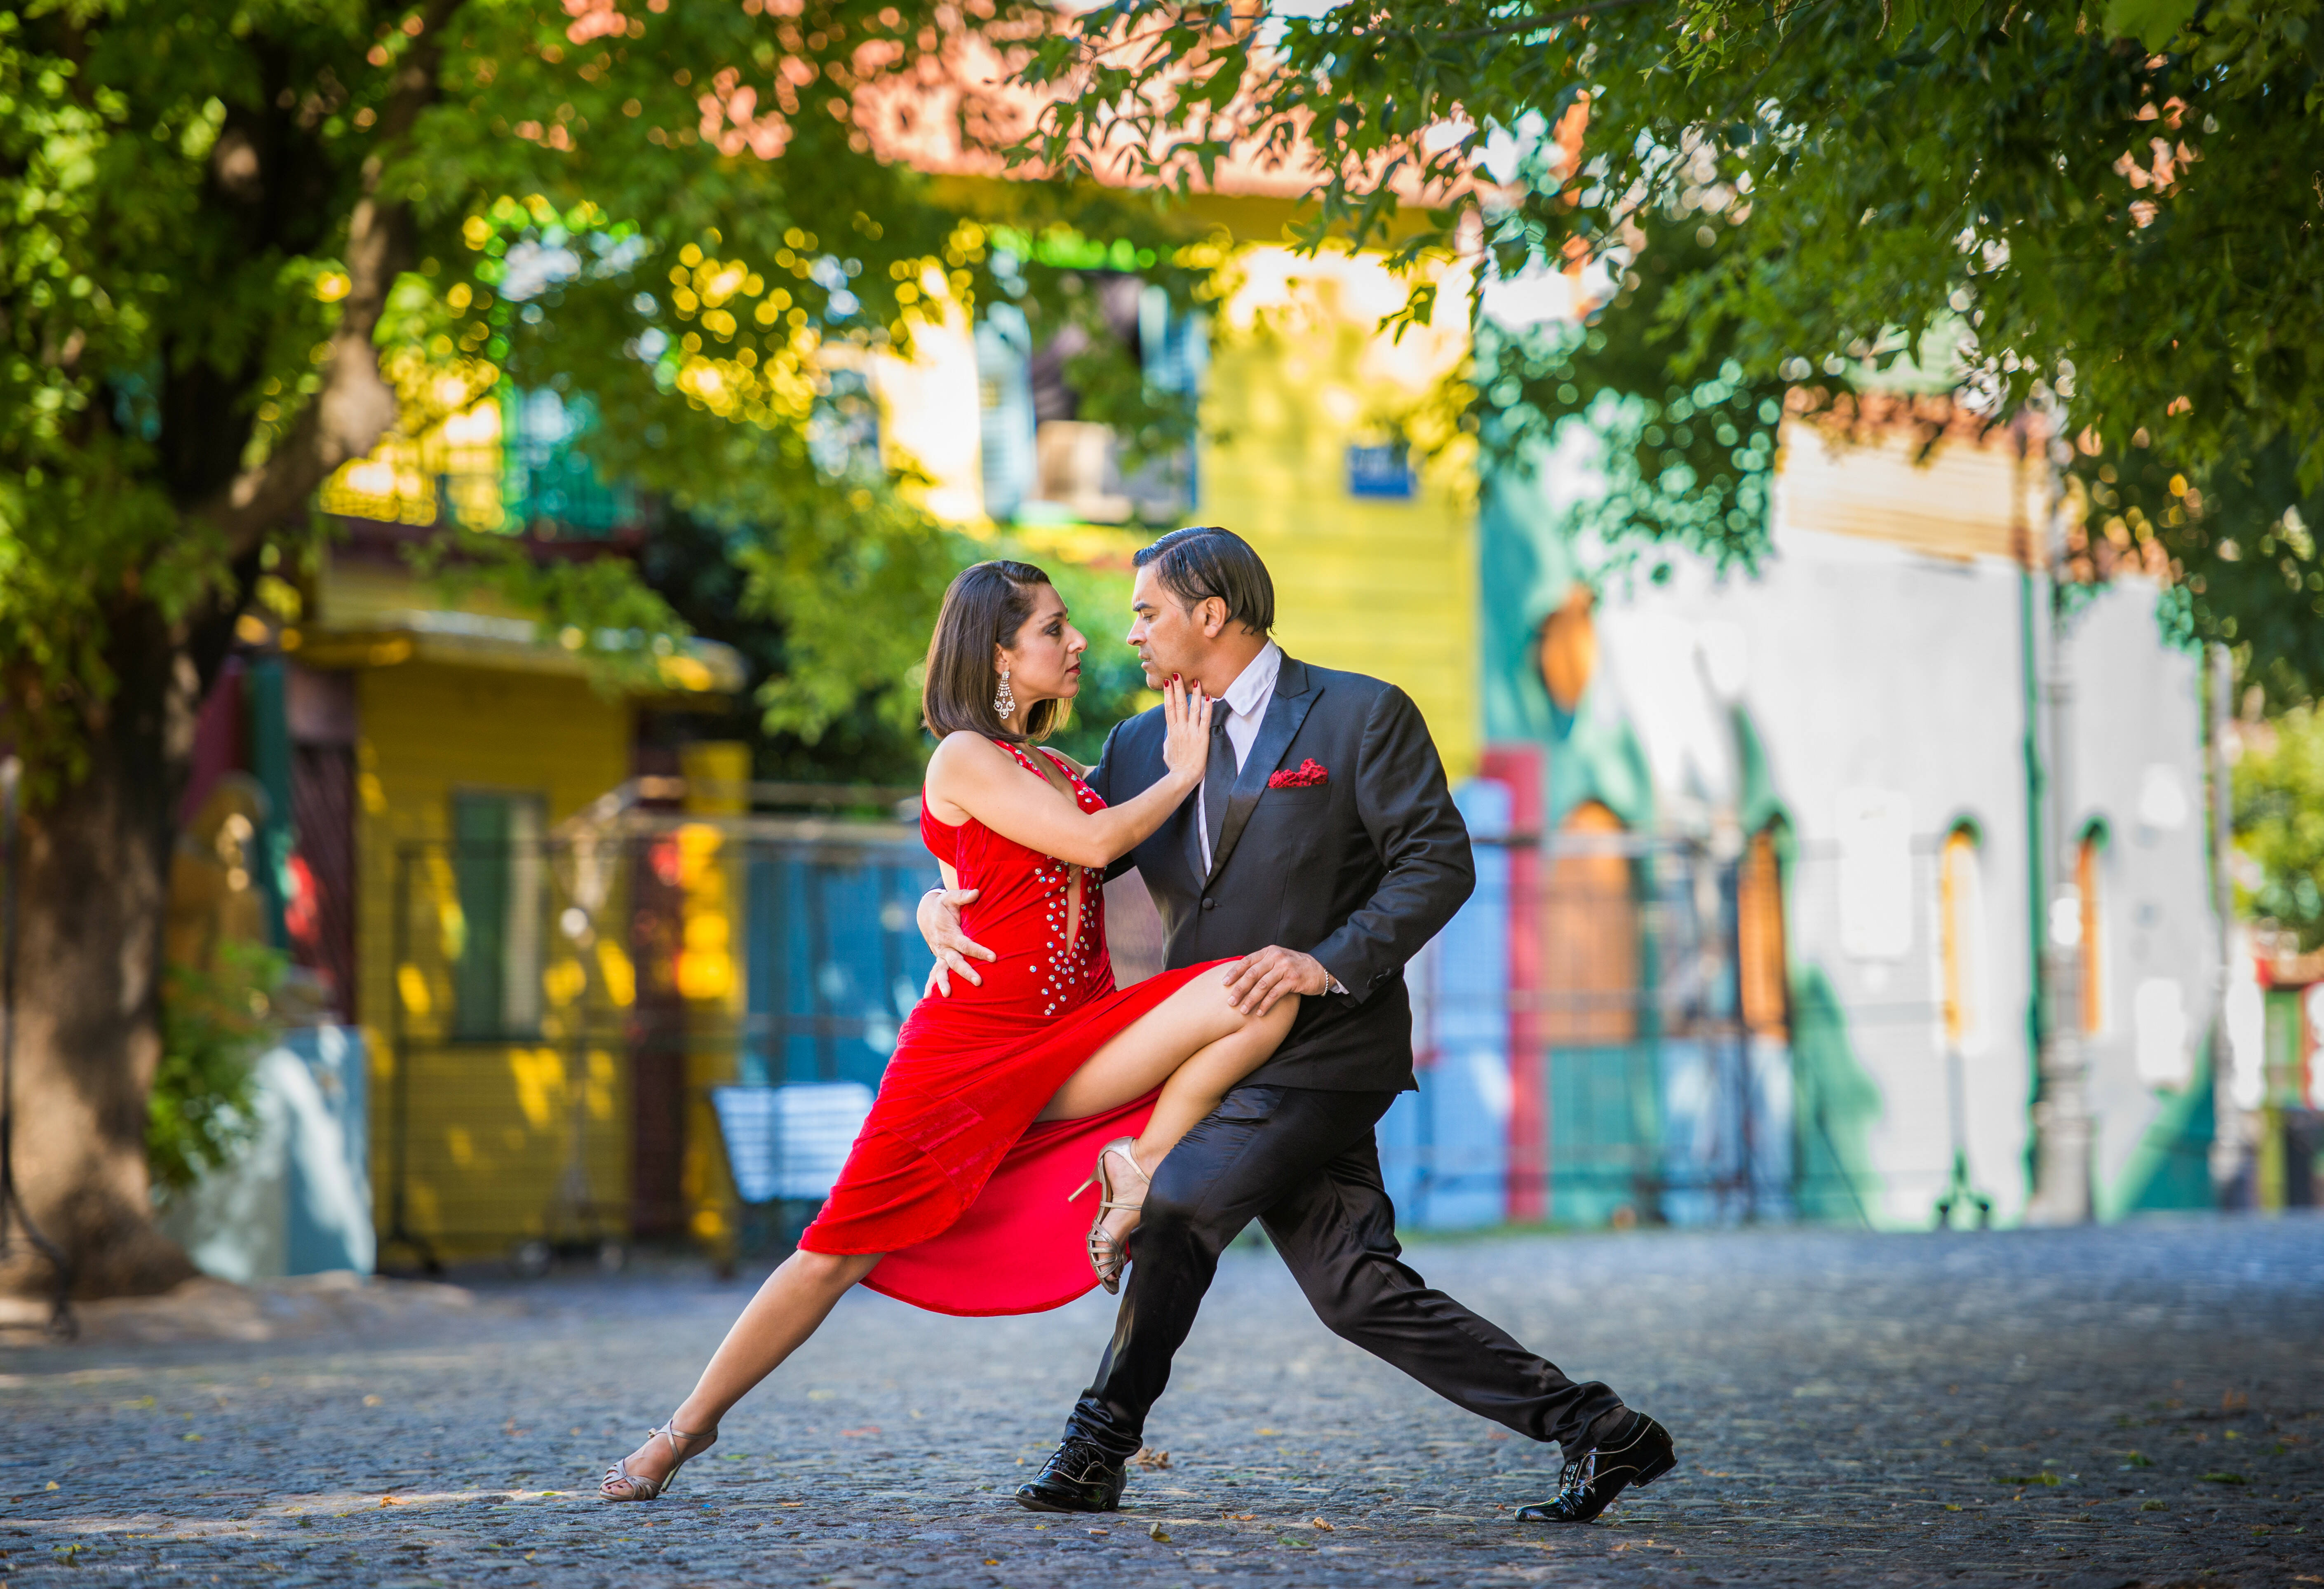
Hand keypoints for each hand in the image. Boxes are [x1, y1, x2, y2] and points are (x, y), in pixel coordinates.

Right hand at [917, 887, 993, 996]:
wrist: (926, 914)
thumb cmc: (943, 906)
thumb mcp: (950, 898)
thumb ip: (963, 896)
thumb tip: (977, 891)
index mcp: (950, 933)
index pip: (966, 945)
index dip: (979, 951)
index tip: (994, 957)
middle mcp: (944, 946)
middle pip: (956, 962)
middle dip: (966, 972)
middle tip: (979, 982)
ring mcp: (940, 955)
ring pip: (942, 970)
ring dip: (943, 983)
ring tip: (946, 995)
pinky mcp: (939, 959)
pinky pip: (934, 973)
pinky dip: (931, 985)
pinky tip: (929, 998)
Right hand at [1159, 674, 1212, 788]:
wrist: (1183, 777)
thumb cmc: (1175, 766)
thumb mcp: (1167, 751)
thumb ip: (1169, 739)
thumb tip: (1170, 734)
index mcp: (1172, 731)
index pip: (1168, 708)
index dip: (1167, 694)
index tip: (1166, 682)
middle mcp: (1180, 728)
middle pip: (1178, 704)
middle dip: (1177, 688)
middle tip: (1177, 673)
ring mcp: (1191, 732)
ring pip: (1192, 708)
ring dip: (1193, 693)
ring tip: (1195, 680)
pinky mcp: (1202, 737)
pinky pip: (1205, 719)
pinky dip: (1207, 707)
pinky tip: (1209, 697)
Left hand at [1223, 945, 1328, 1016]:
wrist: (1321, 968)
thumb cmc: (1296, 966)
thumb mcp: (1279, 959)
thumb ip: (1263, 964)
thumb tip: (1242, 976)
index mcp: (1270, 951)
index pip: (1247, 961)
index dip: (1234, 972)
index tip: (1224, 983)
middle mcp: (1276, 957)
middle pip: (1252, 974)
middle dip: (1239, 989)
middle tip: (1230, 1001)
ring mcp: (1285, 968)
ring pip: (1262, 985)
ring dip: (1251, 999)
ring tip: (1243, 1010)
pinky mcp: (1293, 980)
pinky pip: (1275, 994)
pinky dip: (1266, 1004)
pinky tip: (1260, 1012)